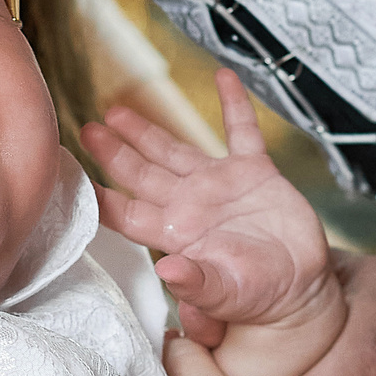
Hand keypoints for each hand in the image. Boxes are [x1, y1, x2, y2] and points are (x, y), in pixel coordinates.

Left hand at [87, 70, 338, 335]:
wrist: (301, 286)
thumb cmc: (260, 297)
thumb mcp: (226, 293)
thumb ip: (196, 283)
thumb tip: (167, 272)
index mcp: (177, 233)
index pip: (126, 212)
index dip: (101, 196)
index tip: (74, 177)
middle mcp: (191, 205)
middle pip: (141, 174)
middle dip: (114, 152)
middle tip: (88, 129)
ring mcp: (221, 185)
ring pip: (175, 150)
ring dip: (147, 131)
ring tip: (118, 111)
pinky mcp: (255, 173)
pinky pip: (242, 131)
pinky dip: (235, 104)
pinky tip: (224, 78)